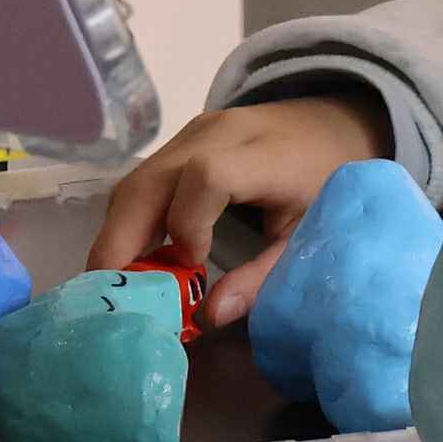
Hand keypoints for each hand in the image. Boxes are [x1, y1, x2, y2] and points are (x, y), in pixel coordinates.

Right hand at [86, 88, 388, 324]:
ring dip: (119, 234)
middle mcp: (216, 134)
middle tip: (112, 296)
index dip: (188, 223)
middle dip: (121, 242)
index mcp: (263, 154)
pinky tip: (138, 258)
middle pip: (148, 181)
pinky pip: (142, 181)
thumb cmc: (326, 182)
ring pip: (135, 182)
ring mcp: (192, 134)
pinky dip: (130, 221)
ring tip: (121, 284)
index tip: (194, 263)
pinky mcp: (178, 143)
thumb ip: (265, 275)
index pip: (207, 176)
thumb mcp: (310, 233)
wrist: (330, 124)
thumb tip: (210, 317)